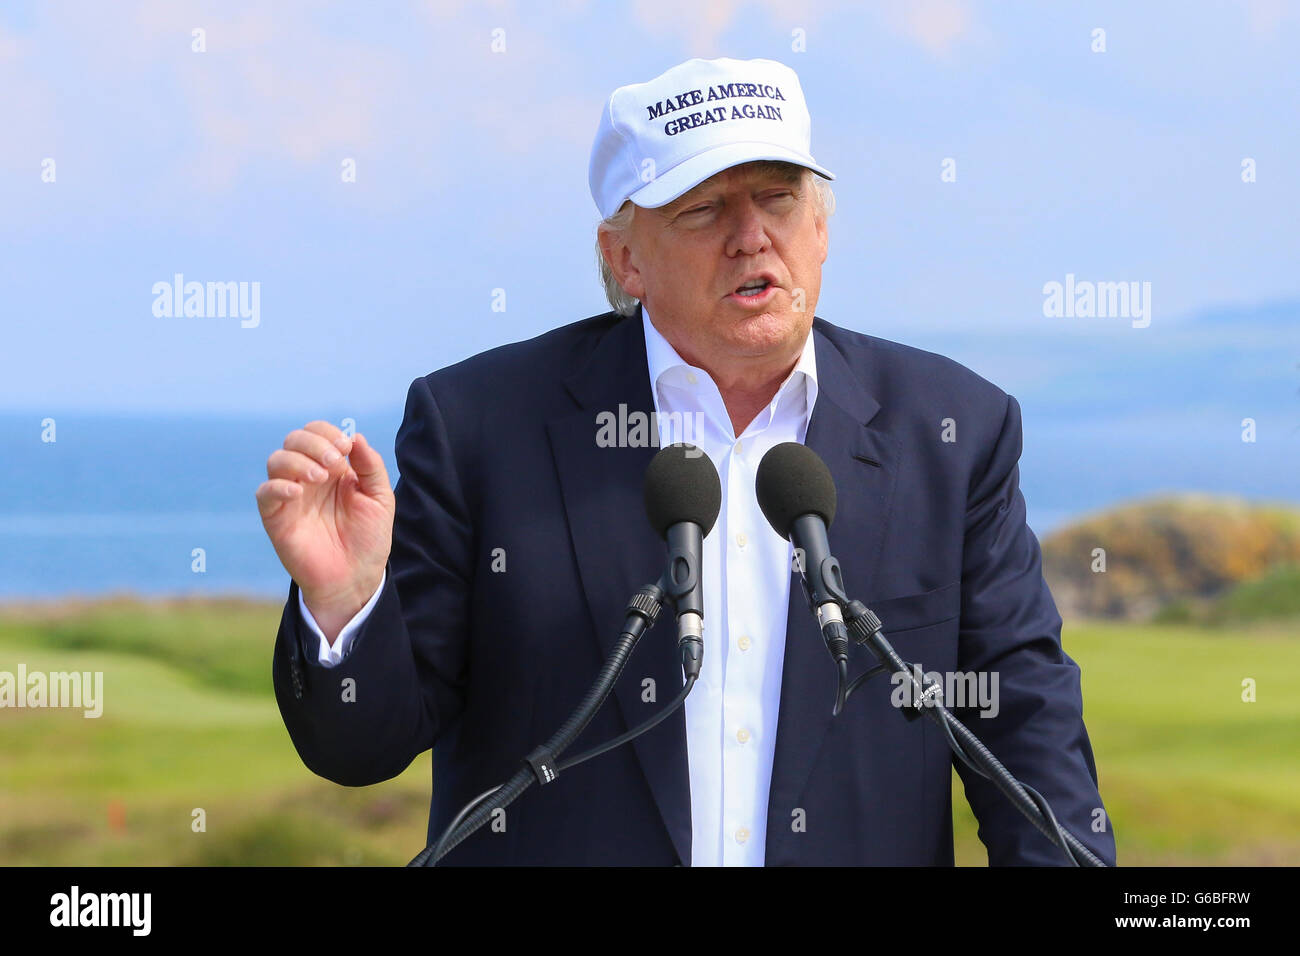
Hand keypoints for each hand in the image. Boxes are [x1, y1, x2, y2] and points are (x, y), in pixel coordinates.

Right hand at [256, 421, 394, 641]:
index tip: (345, 448)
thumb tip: (355, 436)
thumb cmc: (368, 539)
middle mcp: (309, 477)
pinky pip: (265, 493)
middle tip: (334, 462)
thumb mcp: (380, 499)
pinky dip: (277, 486)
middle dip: (313, 443)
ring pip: (277, 460)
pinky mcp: (276, 517)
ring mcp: (291, 496)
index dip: (328, 433)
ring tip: (319, 477)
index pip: (318, 433)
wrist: (355, 578)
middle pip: (294, 439)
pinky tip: (297, 493)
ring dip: (297, 461)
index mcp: (332, 468)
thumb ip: (371, 466)